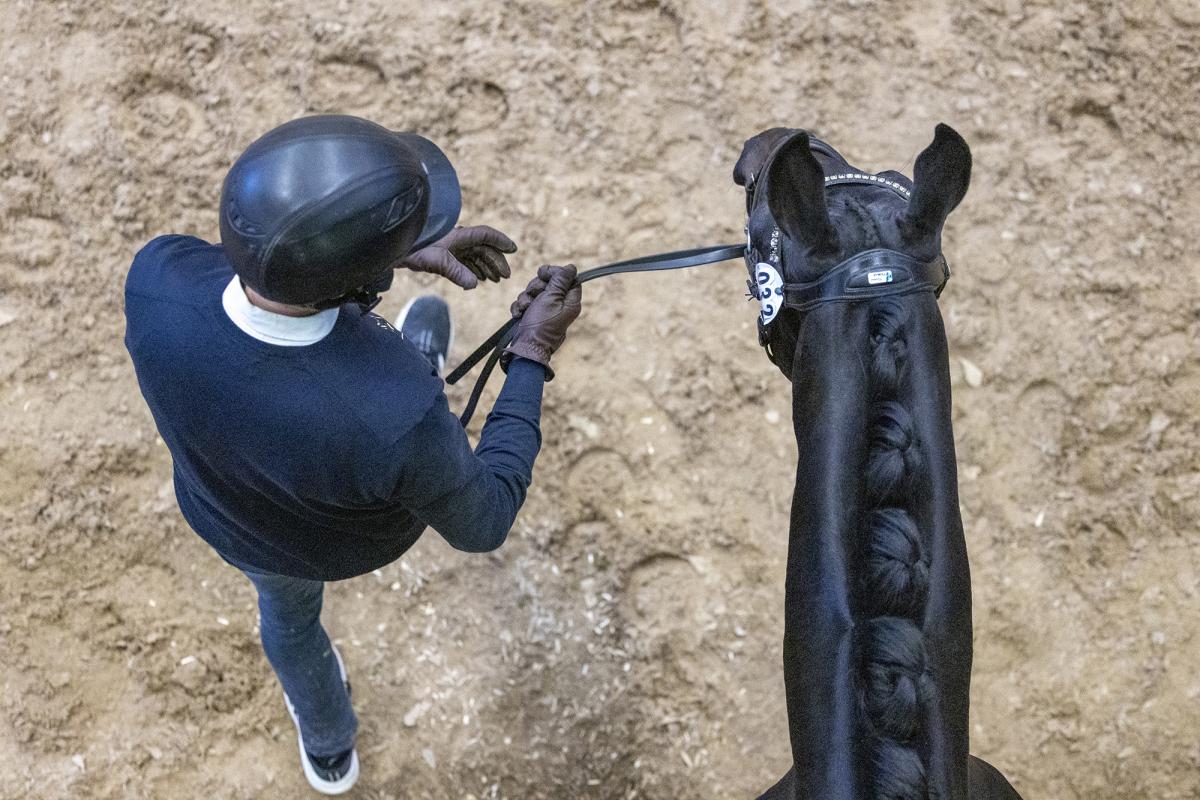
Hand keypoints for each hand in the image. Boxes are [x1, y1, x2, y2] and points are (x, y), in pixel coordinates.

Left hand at [398, 225, 516, 288]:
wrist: (393, 249)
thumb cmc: (414, 248)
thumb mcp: (437, 261)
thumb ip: (456, 272)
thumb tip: (474, 285)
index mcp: (459, 235)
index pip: (485, 235)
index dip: (500, 241)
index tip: (513, 249)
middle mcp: (456, 239)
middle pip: (482, 248)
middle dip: (495, 261)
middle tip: (505, 276)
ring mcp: (450, 247)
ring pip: (474, 256)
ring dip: (486, 267)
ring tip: (494, 280)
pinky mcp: (442, 255)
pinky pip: (464, 262)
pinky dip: (473, 270)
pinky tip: (477, 279)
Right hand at [502, 265, 582, 379]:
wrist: (525, 347)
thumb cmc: (541, 324)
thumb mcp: (552, 297)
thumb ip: (561, 280)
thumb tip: (571, 267)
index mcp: (570, 302)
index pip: (568, 278)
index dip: (555, 273)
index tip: (544, 274)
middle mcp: (559, 305)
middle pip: (549, 283)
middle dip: (536, 286)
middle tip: (534, 295)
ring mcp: (545, 310)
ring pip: (534, 291)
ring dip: (526, 298)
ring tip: (526, 308)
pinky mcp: (532, 315)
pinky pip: (525, 302)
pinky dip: (520, 307)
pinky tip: (520, 314)